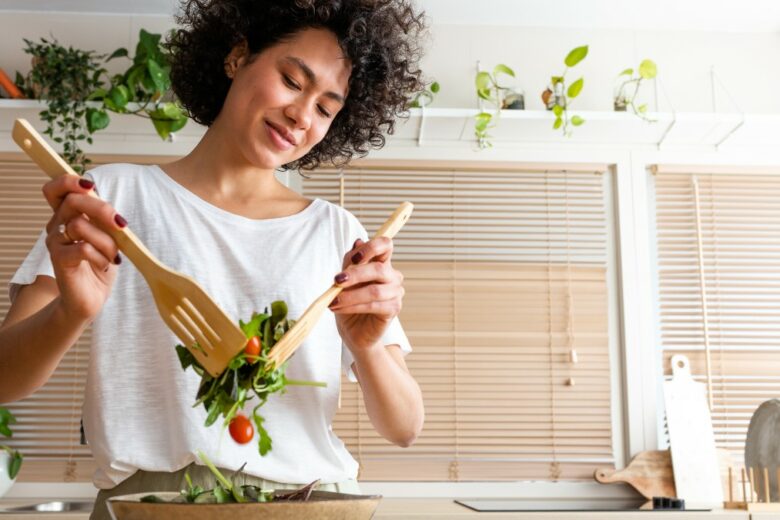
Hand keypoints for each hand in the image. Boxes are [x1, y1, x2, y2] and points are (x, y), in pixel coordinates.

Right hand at [42, 175, 124, 321]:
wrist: (89, 298)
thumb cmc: (99, 265)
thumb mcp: (107, 237)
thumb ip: (104, 220)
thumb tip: (112, 210)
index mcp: (67, 216)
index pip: (56, 189)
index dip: (70, 181)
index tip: (90, 186)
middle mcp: (57, 226)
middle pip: (73, 200)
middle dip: (102, 209)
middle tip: (120, 226)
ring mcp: (55, 242)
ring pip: (81, 225)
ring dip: (107, 241)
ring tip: (112, 256)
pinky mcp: (59, 260)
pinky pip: (83, 248)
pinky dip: (101, 257)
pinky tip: (104, 265)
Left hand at [329, 237, 404, 355]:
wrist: (353, 330)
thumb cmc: (350, 301)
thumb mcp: (345, 279)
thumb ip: (350, 262)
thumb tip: (357, 242)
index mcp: (382, 263)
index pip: (386, 245)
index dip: (372, 247)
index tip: (354, 258)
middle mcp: (392, 276)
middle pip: (378, 268)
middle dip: (355, 274)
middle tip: (336, 281)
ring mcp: (396, 293)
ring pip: (374, 290)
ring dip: (350, 295)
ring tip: (333, 301)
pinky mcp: (393, 309)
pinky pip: (373, 306)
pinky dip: (353, 306)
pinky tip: (339, 308)